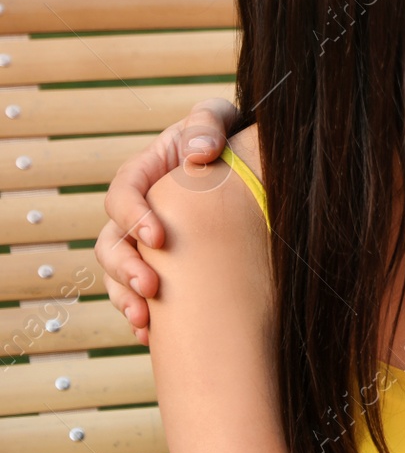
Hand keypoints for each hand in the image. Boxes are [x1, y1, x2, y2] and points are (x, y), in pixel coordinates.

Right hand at [95, 98, 238, 343]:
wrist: (244, 160)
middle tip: (150, 287)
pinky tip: (152, 335)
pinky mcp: (162, 264)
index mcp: (145, 173)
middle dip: (125, 269)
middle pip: (111, 243)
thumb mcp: (217, 117)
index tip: (158, 237)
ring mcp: (145, 241)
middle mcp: (138, 210)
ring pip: (117, 274)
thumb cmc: (225, 134)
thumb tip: (200, 153)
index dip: (133, 217)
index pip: (122, 195)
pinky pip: (138, 294)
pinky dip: (142, 315)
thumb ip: (206, 124)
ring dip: (125, 298)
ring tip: (145, 320)